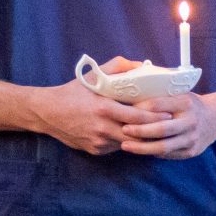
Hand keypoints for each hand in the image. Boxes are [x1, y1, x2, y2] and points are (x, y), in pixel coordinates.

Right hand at [30, 59, 171, 154]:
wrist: (47, 113)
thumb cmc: (73, 92)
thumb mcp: (93, 76)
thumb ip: (118, 67)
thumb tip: (142, 65)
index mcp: (104, 109)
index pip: (138, 117)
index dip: (155, 117)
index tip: (168, 114)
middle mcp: (102, 128)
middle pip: (136, 134)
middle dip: (153, 131)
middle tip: (167, 125)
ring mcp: (98, 142)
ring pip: (128, 143)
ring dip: (139, 138)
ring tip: (153, 130)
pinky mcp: (95, 150)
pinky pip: (116, 147)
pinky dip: (124, 141)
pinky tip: (130, 134)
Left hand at [119, 90, 215, 159]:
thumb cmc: (190, 105)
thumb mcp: (180, 94)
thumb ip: (161, 98)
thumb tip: (130, 100)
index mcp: (186, 102)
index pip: (157, 105)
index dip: (139, 108)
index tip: (125, 110)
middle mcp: (191, 121)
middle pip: (160, 129)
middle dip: (139, 131)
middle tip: (123, 129)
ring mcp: (192, 138)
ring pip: (163, 147)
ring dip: (141, 147)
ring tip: (125, 145)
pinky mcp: (191, 152)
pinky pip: (168, 155)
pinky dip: (152, 153)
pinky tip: (140, 150)